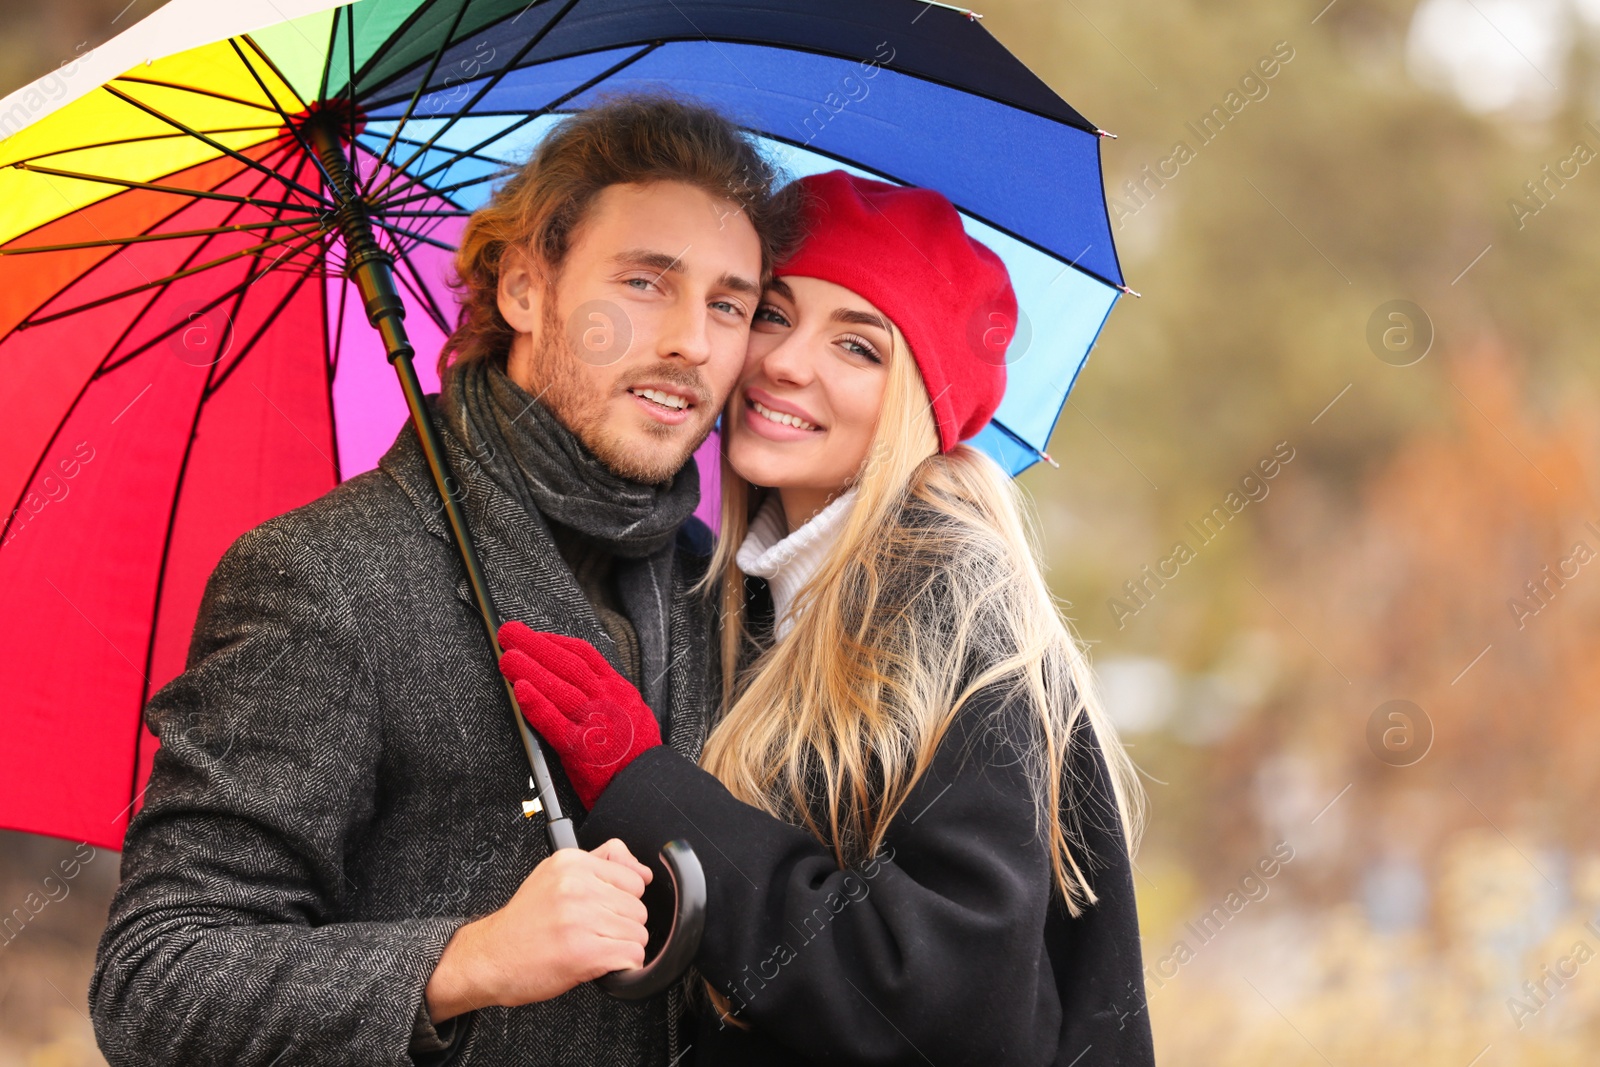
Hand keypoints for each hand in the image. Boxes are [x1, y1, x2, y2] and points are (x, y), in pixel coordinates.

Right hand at [425, 838, 652, 1020]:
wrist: (489, 957)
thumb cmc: (523, 923)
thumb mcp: (556, 876)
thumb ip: (602, 864)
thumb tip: (644, 871)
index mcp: (572, 863)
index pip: (634, 878)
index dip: (622, 901)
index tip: (602, 911)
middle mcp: (577, 886)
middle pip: (638, 908)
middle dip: (622, 926)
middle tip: (593, 934)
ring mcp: (580, 918)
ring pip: (638, 933)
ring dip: (622, 947)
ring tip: (592, 948)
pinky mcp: (584, 951)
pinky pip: (632, 956)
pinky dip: (623, 966)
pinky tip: (599, 964)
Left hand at [496, 621, 661, 808]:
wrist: (647, 787)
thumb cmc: (637, 754)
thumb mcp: (634, 712)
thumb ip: (609, 694)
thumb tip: (582, 679)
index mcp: (618, 689)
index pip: (584, 655)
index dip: (555, 641)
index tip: (534, 635)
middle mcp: (607, 701)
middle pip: (567, 664)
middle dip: (535, 645)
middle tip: (510, 633)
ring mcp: (595, 723)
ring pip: (560, 687)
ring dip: (530, 669)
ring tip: (507, 657)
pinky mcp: (581, 750)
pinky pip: (555, 723)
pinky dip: (537, 705)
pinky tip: (520, 690)